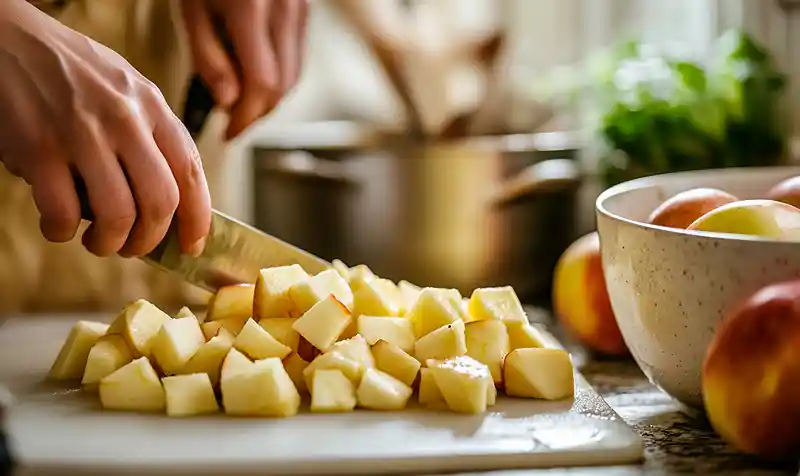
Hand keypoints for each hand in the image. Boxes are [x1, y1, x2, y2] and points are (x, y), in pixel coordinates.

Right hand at [0, 0, 211, 257]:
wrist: (10, 38)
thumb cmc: (74, 71)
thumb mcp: (128, 89)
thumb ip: (153, 134)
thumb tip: (174, 201)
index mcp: (152, 106)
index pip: (191, 172)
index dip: (197, 218)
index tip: (192, 245)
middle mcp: (125, 119)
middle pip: (160, 201)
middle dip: (150, 239)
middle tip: (134, 247)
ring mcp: (82, 133)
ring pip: (117, 214)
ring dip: (110, 243)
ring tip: (99, 241)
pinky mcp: (39, 148)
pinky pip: (63, 213)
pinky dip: (63, 231)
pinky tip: (59, 226)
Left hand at [181, 0, 308, 138]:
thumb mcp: (191, 10)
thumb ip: (207, 58)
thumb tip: (227, 103)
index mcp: (251, 9)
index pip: (261, 84)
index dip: (246, 117)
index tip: (229, 133)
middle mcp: (284, 9)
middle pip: (282, 86)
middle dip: (257, 112)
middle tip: (231, 120)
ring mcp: (299, 9)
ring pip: (294, 76)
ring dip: (268, 97)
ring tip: (240, 98)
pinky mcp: (304, 9)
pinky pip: (296, 58)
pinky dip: (278, 76)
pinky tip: (253, 75)